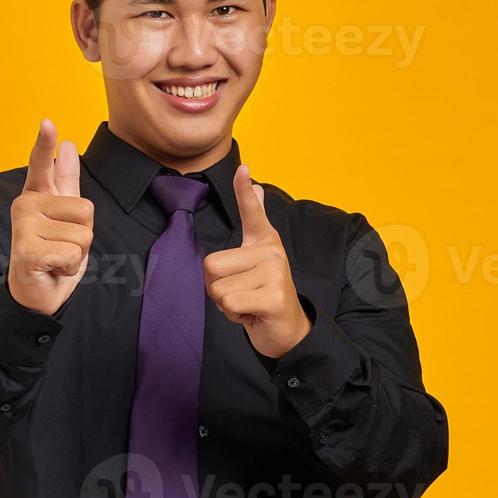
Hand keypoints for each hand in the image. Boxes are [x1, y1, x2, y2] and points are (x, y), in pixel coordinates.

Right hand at [7, 119, 93, 315]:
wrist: (37, 294)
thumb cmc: (52, 254)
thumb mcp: (65, 217)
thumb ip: (65, 182)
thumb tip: (68, 145)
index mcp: (36, 195)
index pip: (41, 164)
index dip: (45, 143)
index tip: (48, 122)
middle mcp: (26, 206)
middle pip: (86, 210)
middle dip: (84, 236)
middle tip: (61, 248)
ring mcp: (24, 227)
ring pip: (83, 234)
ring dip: (77, 254)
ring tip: (56, 259)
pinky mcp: (27, 250)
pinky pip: (72, 252)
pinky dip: (69, 267)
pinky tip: (52, 270)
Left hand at [204, 163, 311, 359]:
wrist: (286, 329)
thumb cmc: (263, 293)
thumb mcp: (256, 259)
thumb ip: (253, 227)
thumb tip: (258, 188)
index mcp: (264, 241)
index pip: (252, 211)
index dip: (243, 191)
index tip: (243, 169)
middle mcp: (271, 252)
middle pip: (211, 265)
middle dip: (216, 287)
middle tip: (240, 293)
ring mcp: (274, 274)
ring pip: (218, 288)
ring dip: (226, 304)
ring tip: (248, 303)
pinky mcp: (273, 298)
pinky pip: (229, 303)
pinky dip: (234, 315)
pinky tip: (252, 314)